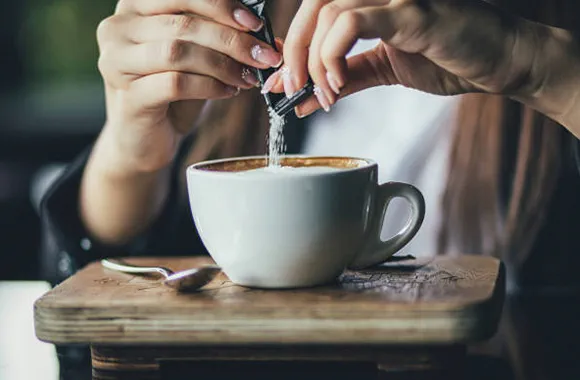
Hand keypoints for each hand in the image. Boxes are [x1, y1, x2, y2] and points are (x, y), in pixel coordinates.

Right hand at [96, 0, 282, 172]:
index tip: (254, 24)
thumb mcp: (196, 56)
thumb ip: (220, 36)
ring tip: (248, 78)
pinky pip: (176, 83)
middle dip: (231, 40)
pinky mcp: (128, 97)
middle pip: (183, 24)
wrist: (144, 139)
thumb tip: (265, 34)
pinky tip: (229, 91)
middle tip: (263, 56)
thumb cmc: (171, 92)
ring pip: (178, 51)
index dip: (220, 5)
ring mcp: (117, 62)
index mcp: (134, 7)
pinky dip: (210, 86)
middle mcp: (118, 29)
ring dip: (222, 64)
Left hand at [266, 0, 554, 117]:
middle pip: (311, 5)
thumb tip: (304, 98)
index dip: (290, 43)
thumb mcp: (383, 70)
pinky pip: (353, 23)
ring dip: (315, 61)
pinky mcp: (410, 12)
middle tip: (292, 89)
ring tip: (325, 94)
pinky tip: (338, 84)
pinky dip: (334, 56)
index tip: (283, 80)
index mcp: (369, 0)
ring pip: (327, 13)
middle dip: (293, 52)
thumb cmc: (449, 58)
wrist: (500, 61)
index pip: (313, 9)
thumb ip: (344, 79)